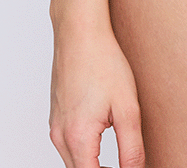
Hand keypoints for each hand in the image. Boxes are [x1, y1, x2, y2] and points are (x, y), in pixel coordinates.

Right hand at [50, 27, 144, 167]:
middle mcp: (60, 136)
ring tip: (115, 158)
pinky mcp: (56, 116)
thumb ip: (131, 148)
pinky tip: (101, 136)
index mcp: (77, 138)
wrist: (80, 32)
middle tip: (126, 164)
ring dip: (92, 163)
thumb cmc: (103, 62)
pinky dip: (83, 149)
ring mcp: (55, 126)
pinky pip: (68, 144)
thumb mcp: (127, 107)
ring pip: (72, 160)